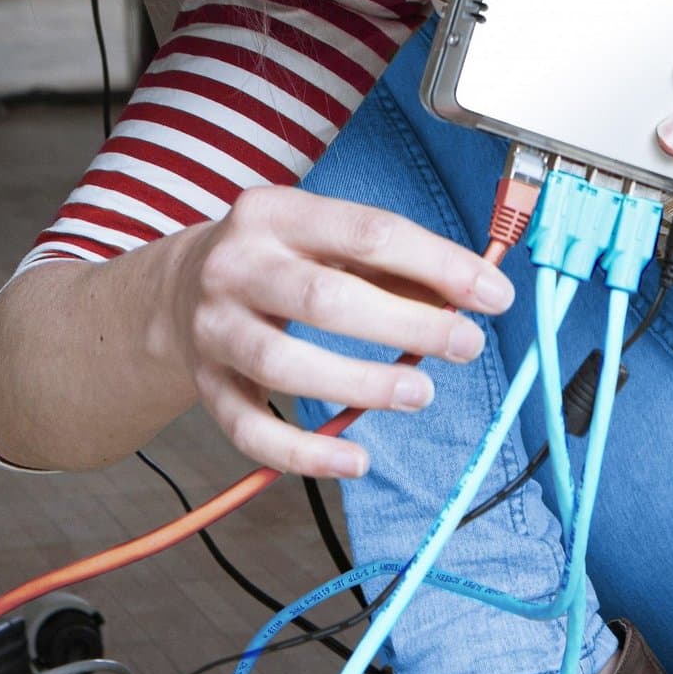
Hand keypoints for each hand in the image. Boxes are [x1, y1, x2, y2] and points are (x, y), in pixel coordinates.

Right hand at [155, 187, 514, 478]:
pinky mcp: (206, 387)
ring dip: (362, 385)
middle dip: (407, 326)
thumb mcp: (328, 239)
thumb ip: (397, 266)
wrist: (179, 289)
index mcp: (275, 214)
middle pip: (324, 300)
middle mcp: (235, 266)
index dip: (439, 265)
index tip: (493, 296)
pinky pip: (250, 431)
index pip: (368, 233)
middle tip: (466, 345)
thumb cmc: (282, 262)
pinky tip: (355, 459)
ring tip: (420, 393)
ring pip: (284, 365)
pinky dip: (305, 454)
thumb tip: (473, 296)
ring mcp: (213, 329)